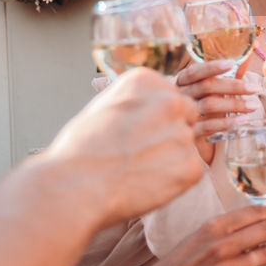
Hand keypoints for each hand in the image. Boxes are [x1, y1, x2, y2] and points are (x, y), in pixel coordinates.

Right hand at [45, 68, 203, 225]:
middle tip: (139, 153)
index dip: (152, 119)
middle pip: (186, 115)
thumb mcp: (105, 106)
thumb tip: (151, 105)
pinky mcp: (191, 164)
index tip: (132, 133)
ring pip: (186, 145)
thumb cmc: (81, 149)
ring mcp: (183, 133)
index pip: (167, 97)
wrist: (74, 185)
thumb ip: (136, 102)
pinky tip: (146, 183)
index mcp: (147, 80)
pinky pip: (189, 171)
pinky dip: (174, 181)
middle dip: (170, 133)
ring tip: (137, 169)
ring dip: (170, 157)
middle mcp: (172, 101)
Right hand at [173, 59, 262, 156]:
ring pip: (209, 105)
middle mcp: (180, 95)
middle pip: (206, 87)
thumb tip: (247, 57)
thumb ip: (225, 75)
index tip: (232, 64)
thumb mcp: (209, 89)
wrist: (181, 135)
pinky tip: (242, 120)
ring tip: (254, 106)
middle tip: (255, 88)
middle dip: (233, 86)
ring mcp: (182, 114)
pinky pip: (207, 126)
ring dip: (234, 104)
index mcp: (182, 81)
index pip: (195, 71)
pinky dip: (226, 123)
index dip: (212, 67)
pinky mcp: (188, 132)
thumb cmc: (200, 104)